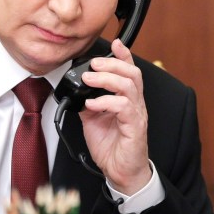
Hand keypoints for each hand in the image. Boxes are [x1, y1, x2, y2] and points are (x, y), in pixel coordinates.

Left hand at [77, 39, 151, 194]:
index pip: (130, 71)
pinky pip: (123, 108)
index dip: (124, 55)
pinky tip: (92, 104)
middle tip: (93, 64)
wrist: (120, 171)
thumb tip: (77, 90)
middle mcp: (135, 104)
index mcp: (127, 100)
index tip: (115, 43)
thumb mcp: (93, 119)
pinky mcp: (134, 128)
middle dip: (112, 64)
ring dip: (106, 79)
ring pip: (129, 87)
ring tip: (89, 79)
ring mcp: (136, 115)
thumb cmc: (111, 146)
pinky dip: (105, 102)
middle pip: (132, 74)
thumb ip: (88, 102)